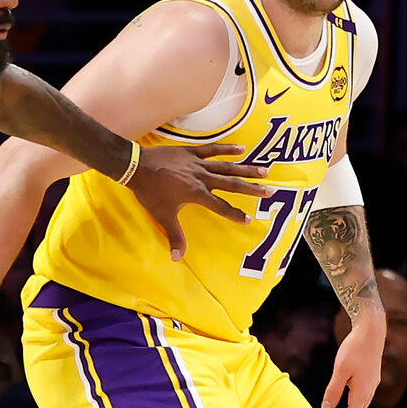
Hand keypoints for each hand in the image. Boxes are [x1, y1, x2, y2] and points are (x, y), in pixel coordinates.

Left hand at [129, 144, 272, 259]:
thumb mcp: (162, 215)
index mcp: (196, 194)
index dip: (234, 214)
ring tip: (265, 170)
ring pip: (227, 166)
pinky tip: (242, 149)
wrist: (136, 166)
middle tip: (270, 191)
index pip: (220, 206)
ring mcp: (198, 163)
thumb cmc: (149, 192)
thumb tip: (177, 258)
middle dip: (251, 189)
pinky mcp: (192, 152)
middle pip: (231, 183)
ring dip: (246, 168)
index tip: (249, 220)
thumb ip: (174, 235)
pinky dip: (227, 149)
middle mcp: (201, 178)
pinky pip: (213, 149)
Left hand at [321, 313, 385, 407]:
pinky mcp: (369, 380)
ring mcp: (370, 386)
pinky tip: (336, 404)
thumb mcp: (341, 370)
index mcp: (363, 392)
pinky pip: (358, 400)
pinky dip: (347, 406)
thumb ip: (333, 390)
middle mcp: (369, 392)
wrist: (371, 331)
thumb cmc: (355, 348)